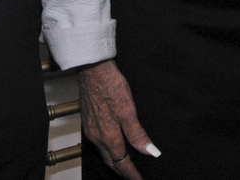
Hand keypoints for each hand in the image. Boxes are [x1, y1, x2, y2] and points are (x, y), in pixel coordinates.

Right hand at [78, 60, 160, 178]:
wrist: (93, 71)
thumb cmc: (111, 86)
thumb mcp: (129, 111)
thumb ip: (138, 134)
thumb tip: (150, 152)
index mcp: (109, 136)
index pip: (122, 163)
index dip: (131, 174)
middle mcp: (98, 137)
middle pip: (111, 161)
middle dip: (122, 171)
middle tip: (132, 176)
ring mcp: (91, 130)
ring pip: (104, 153)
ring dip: (114, 161)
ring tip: (124, 165)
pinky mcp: (88, 123)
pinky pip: (98, 144)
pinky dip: (107, 150)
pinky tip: (112, 145)